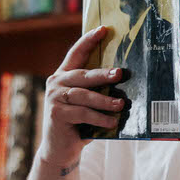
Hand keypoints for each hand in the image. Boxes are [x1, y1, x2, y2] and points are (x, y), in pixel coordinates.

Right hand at [36, 25, 128, 166]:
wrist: (61, 149)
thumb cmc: (80, 122)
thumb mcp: (88, 103)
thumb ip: (97, 90)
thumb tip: (125, 79)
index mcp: (64, 75)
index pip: (76, 53)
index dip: (89, 40)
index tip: (103, 29)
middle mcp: (56, 83)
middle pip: (83, 75)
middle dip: (102, 73)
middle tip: (120, 73)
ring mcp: (54, 98)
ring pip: (83, 95)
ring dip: (104, 100)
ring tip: (121, 104)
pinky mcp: (55, 114)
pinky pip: (82, 113)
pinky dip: (99, 118)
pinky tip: (112, 122)